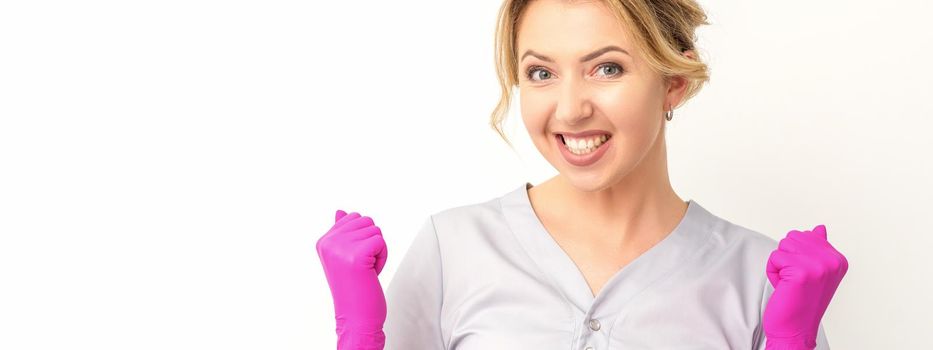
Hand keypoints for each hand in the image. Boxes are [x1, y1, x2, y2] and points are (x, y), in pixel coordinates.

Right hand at [316, 210, 387, 349]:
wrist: (356, 318)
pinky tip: (371, 272)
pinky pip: (381, 242)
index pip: (353, 217)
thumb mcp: (343, 258)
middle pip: (366, 221)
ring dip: (378, 251)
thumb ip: (341, 233)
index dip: (362, 237)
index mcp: (323, 241)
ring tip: (366, 270)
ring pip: (375, 230)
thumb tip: (341, 211)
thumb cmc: (353, 289)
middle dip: (372, 242)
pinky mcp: (357, 255)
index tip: (354, 259)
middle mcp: (329, 243)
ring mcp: (341, 248)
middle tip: (362, 265)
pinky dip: (383, 258)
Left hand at [764, 224, 847, 348]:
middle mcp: (833, 261)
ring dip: (779, 265)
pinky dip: (772, 272)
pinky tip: (784, 288)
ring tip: (790, 284)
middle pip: (793, 237)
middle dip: (786, 257)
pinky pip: (774, 257)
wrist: (795, 330)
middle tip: (795, 280)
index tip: (805, 276)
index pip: (806, 235)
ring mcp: (819, 266)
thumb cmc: (801, 301)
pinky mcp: (801, 272)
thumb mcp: (815, 272)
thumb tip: (819, 228)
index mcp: (838, 260)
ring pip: (783, 246)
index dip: (797, 255)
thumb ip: (818, 249)